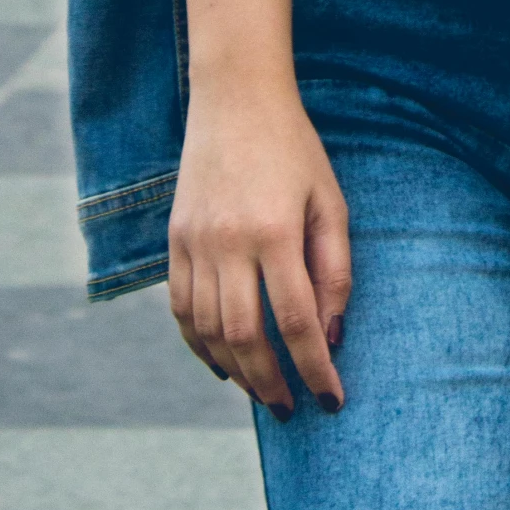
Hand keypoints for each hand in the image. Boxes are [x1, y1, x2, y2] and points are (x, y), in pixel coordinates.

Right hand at [169, 80, 350, 416]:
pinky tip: (222, 364)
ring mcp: (194, 243)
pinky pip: (181, 310)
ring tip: (263, 392)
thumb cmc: (294, 150)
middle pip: (246, 337)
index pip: (297, 321)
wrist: (235, 100)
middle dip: (271, 383)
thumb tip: (331, 336)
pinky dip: (200, 346)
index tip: (331, 400)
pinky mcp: (174, 241)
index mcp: (275, 231)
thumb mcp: (330, 202)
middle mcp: (228, 243)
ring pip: (209, 331)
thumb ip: (334, 270)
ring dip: (236, 372)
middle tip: (292, 409)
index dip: (315, 369)